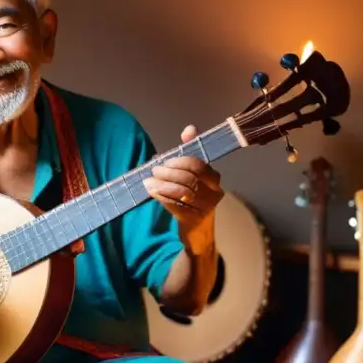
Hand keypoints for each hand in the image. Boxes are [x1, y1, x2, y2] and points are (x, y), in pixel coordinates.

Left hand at [143, 124, 223, 251]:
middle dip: (168, 172)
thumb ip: (191, 151)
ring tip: (149, 182)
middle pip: (189, 178)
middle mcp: (214, 193)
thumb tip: (190, 129)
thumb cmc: (193, 199)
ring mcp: (205, 208)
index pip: (198, 165)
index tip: (163, 161)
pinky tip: (153, 193)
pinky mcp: (194, 220)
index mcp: (214, 179)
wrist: (198, 233)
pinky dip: (162, 197)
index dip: (179, 161)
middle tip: (153, 170)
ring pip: (182, 191)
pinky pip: (176, 206)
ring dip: (162, 185)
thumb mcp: (193, 175)